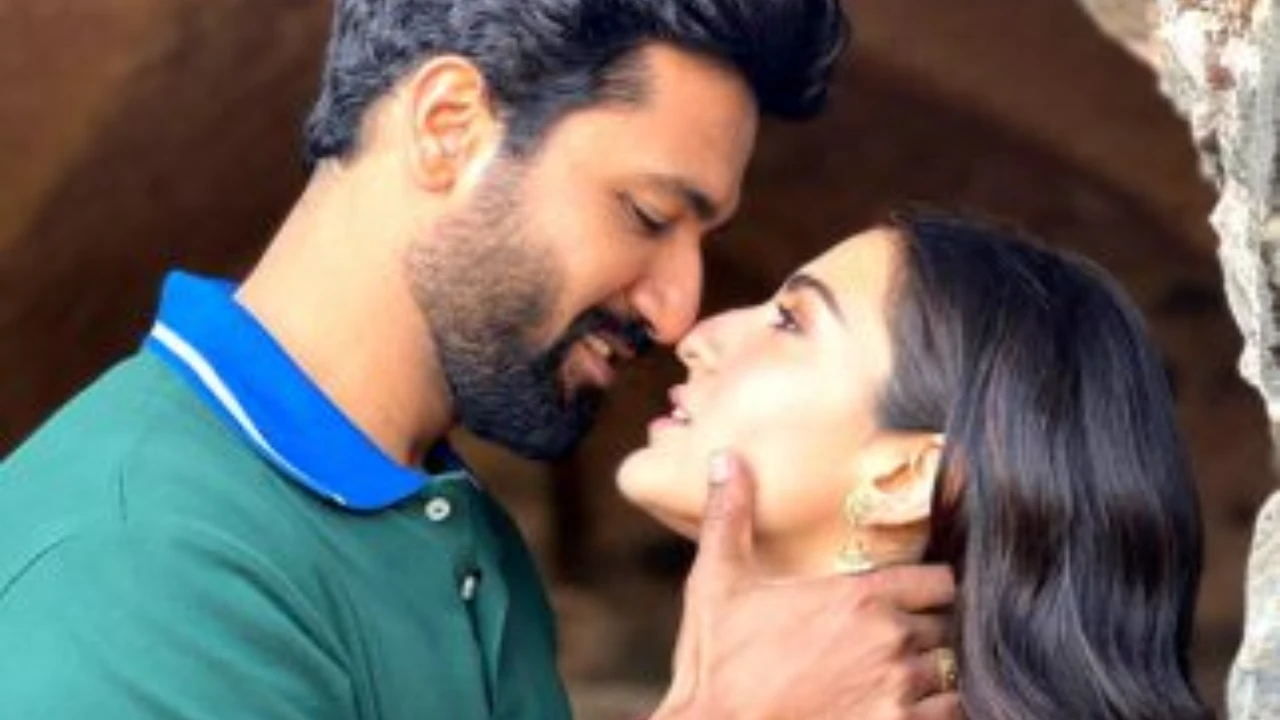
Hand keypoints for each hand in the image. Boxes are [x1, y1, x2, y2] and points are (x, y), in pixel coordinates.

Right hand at [653, 452, 961, 719]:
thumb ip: (730, 516)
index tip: (915, 595)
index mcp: (859, 597)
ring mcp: (899, 691)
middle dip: (929, 630)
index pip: (941, 580)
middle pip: (949, 627)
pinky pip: (951, 716)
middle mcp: (890, 640)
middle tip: (901, 639)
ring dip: (936, 675)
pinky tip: (908, 708)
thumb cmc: (718, 662)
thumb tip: (725, 459)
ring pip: (953, 673)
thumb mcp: (717, 582)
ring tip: (906, 677)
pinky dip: (937, 711)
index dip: (931, 587)